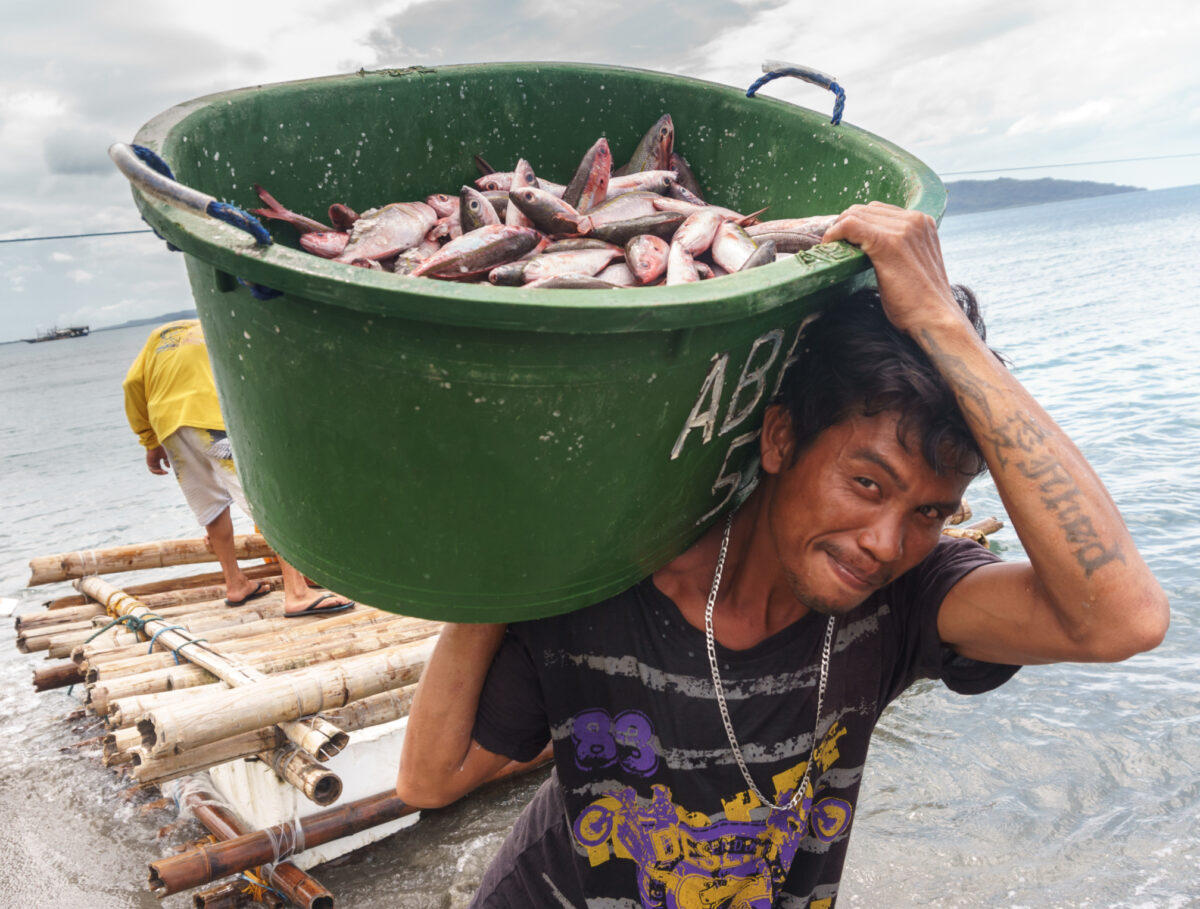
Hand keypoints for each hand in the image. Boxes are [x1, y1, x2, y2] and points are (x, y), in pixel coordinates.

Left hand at [145, 445, 169, 474]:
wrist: (155, 445)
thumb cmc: (160, 449)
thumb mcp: (165, 457)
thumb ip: (166, 462)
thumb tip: (168, 467)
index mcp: (156, 461)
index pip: (159, 468)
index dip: (162, 471)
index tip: (167, 472)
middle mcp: (153, 463)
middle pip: (156, 470)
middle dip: (161, 472)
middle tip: (166, 472)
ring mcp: (150, 463)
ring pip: (153, 471)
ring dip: (159, 472)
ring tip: (163, 472)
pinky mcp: (148, 463)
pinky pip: (151, 469)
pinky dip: (156, 471)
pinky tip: (161, 470)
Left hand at [822, 202, 966, 336]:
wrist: (933, 320)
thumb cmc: (920, 302)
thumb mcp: (913, 264)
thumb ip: (898, 248)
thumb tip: (867, 244)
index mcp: (922, 223)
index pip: (878, 210)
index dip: (856, 223)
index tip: (843, 241)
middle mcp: (915, 220)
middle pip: (865, 209)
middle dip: (844, 225)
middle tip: (833, 246)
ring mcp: (902, 230)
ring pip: (855, 214)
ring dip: (837, 230)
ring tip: (832, 249)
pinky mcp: (888, 243)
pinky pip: (850, 225)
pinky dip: (834, 233)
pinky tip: (829, 246)